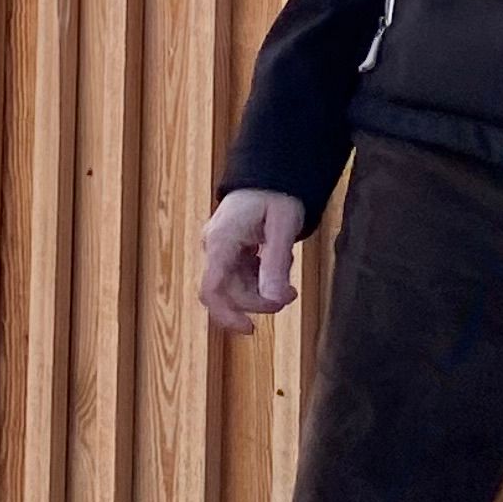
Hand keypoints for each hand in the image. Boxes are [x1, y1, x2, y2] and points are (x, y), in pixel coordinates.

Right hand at [200, 188, 302, 335]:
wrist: (272, 171)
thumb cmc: (278, 193)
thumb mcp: (283, 227)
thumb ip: (276, 264)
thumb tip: (273, 300)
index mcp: (221, 240)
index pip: (212, 289)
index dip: (226, 315)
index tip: (251, 330)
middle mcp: (214, 245)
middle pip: (228, 292)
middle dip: (259, 300)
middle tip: (290, 294)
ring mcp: (220, 248)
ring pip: (235, 286)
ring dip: (261, 290)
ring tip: (288, 280)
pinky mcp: (228, 249)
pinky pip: (240, 275)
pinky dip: (260, 278)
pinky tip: (277, 265)